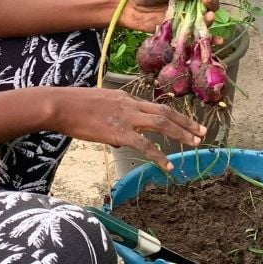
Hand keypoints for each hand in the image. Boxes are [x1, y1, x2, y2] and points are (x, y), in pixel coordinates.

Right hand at [64, 88, 206, 171]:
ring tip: (195, 145)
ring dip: (181, 134)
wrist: (60, 105)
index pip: (153, 105)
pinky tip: (168, 166)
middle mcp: (129, 104)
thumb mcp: (97, 105)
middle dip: (185, 122)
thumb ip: (112, 118)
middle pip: (164, 112)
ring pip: (161, 123)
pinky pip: (145, 144)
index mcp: (123, 97)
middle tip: (202, 132)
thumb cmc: (72, 106)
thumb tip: (120, 140)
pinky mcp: (118, 132)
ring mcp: (125, 117)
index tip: (186, 122)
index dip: (173, 115)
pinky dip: (159, 155)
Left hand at [119, 0, 227, 39]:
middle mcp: (189, 3)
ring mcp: (186, 18)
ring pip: (205, 19)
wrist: (126, 8)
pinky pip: (197, 36)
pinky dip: (210, 39)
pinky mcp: (180, 31)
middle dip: (212, 2)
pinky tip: (218, 41)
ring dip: (210, 18)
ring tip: (208, 17)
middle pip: (209, 4)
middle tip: (205, 0)